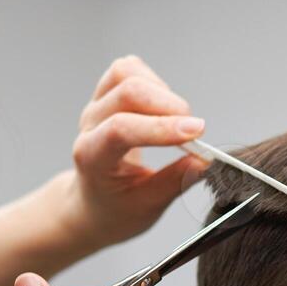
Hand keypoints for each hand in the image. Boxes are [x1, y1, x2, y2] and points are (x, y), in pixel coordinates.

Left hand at [0, 55, 207, 285]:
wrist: (84, 210)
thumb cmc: (114, 214)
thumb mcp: (146, 209)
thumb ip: (173, 182)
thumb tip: (202, 162)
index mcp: (93, 159)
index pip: (124, 130)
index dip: (161, 130)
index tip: (197, 137)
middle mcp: (88, 129)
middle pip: (126, 92)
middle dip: (165, 106)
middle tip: (192, 130)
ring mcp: (91, 111)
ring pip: (125, 75)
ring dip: (160, 91)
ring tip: (180, 120)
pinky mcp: (103, 96)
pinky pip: (126, 71)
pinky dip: (150, 80)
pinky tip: (165, 107)